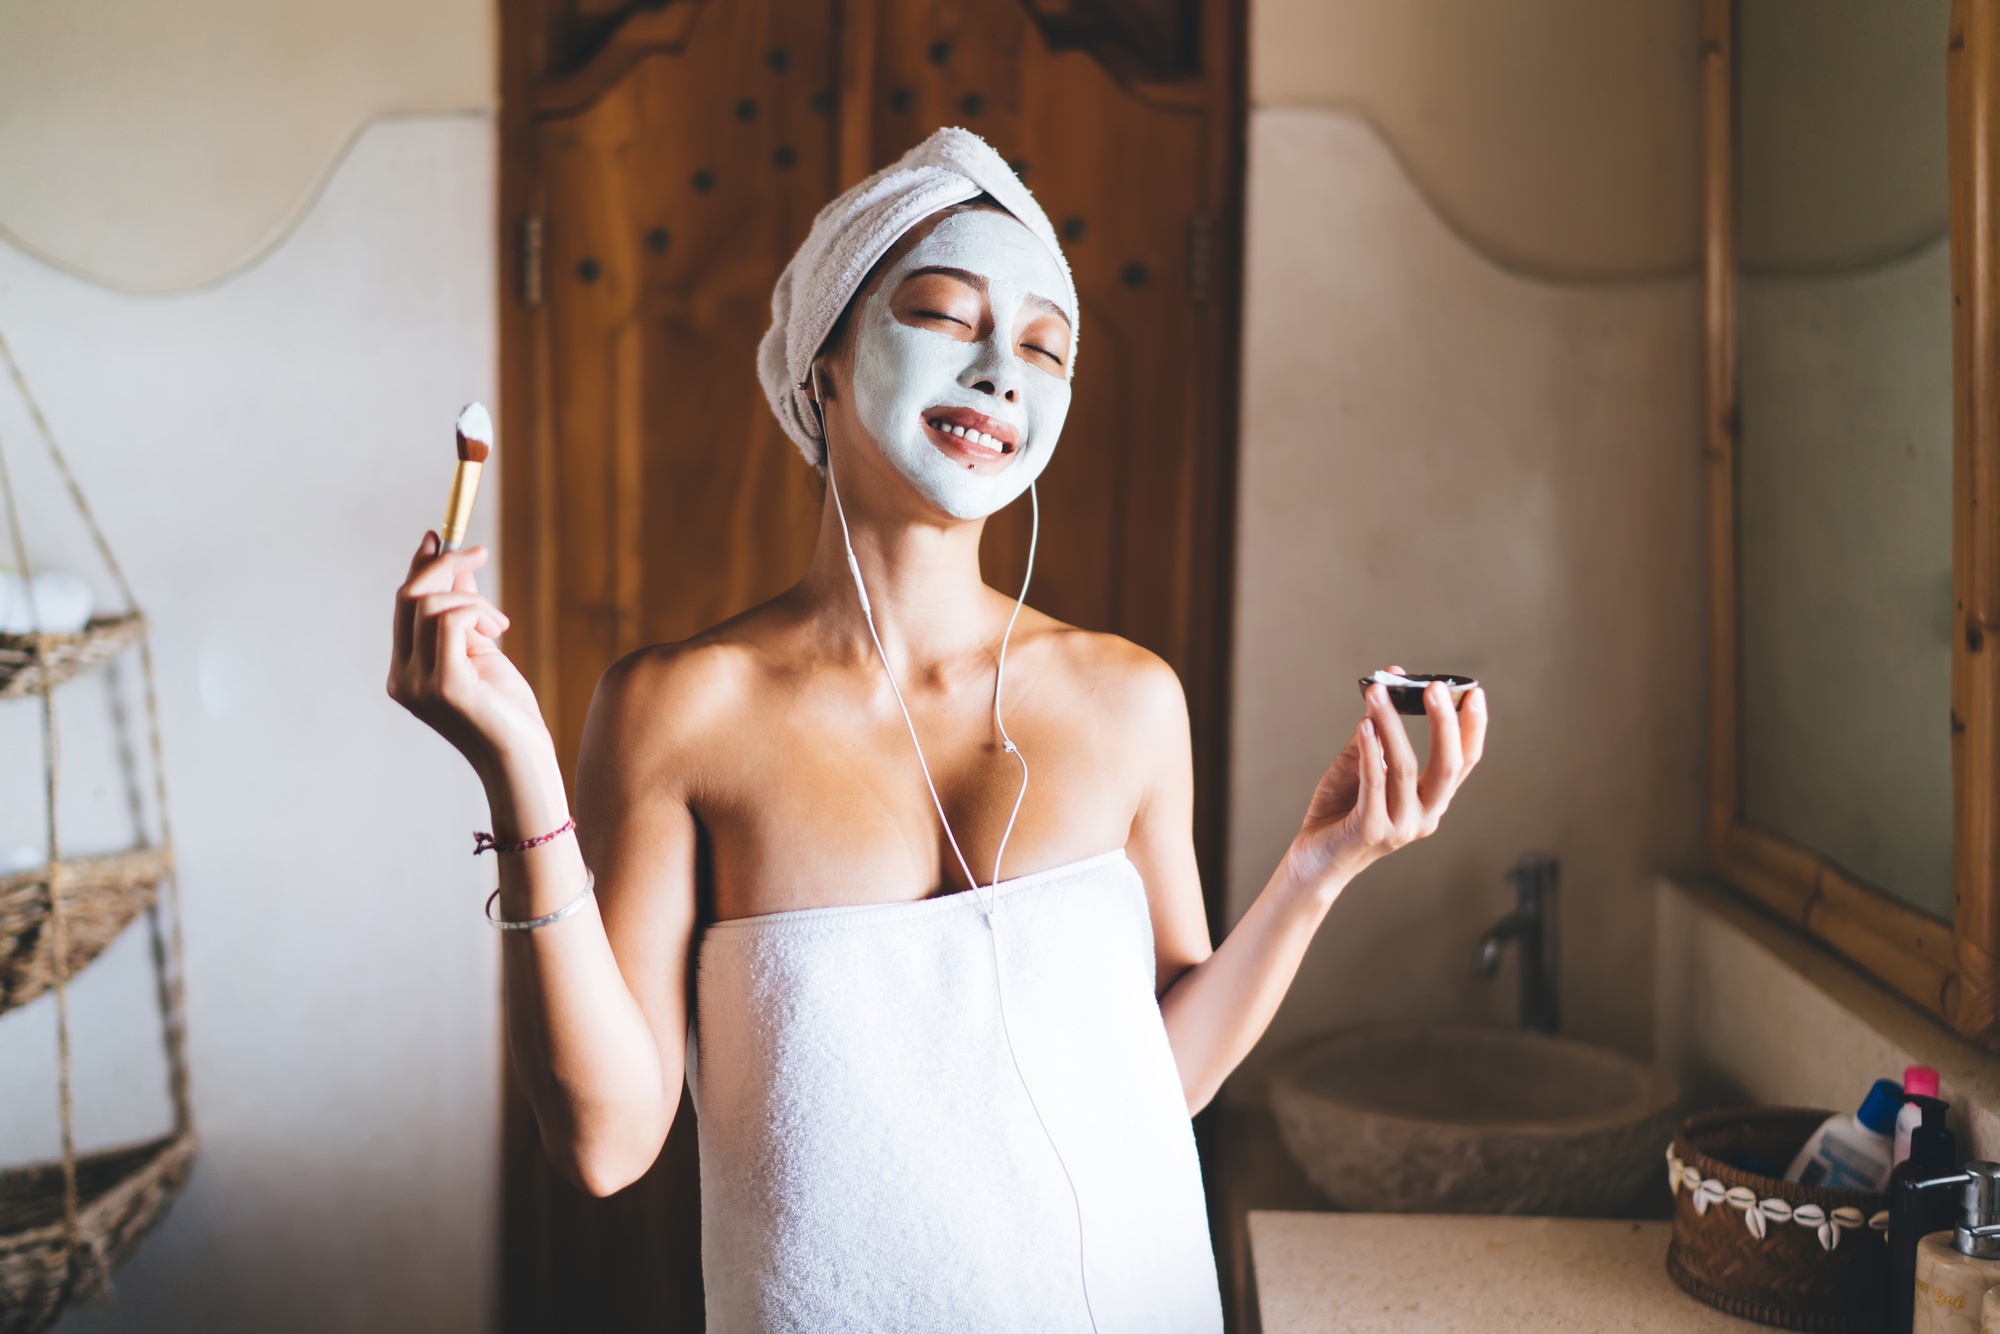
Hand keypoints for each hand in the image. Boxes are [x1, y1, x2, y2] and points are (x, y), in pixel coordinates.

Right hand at [387, 532, 550, 782]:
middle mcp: (402, 678)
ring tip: (501, 625)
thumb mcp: (483, 650)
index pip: (403, 606)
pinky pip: (450, 621)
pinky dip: (476, 612)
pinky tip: (496, 631)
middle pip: (409, 598)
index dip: (420, 566)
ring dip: (472, 599)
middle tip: (480, 554)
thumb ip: (466, 611)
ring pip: (430, 605)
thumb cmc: (507, 712)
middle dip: (444, 565)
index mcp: (406, 671)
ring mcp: (418, 684)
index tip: (441, 536)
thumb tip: (458, 565)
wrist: (523, 761)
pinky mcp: (444, 686)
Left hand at [1286, 667, 1486, 891]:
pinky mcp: (1371, 830)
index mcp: (1431, 799)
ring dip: (1392, 725)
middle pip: (1448, 765)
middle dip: (1444, 723)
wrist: (1314, 859)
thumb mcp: (1361, 764)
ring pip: (1405, 768)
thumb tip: (1388, 685)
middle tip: (1435, 687)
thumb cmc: (1340, 811)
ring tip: (1378, 693)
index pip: (1463, 761)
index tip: (1473, 693)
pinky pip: (1374, 782)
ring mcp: (1401, 826)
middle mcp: (1425, 815)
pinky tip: (1365, 724)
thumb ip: (1377, 730)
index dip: (1473, 728)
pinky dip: (1371, 750)